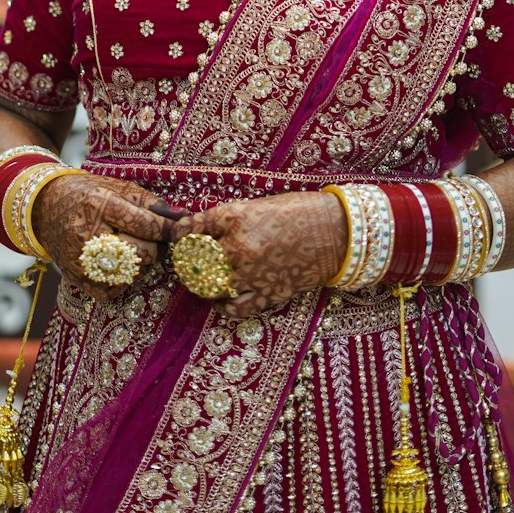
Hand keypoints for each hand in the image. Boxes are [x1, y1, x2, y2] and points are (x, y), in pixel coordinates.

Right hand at [33, 174, 185, 299]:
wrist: (42, 207)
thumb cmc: (85, 192)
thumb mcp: (116, 186)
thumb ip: (149, 202)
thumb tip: (182, 217)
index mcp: (98, 204)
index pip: (143, 224)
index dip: (167, 230)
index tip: (181, 230)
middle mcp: (87, 233)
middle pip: (138, 254)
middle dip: (156, 249)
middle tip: (157, 241)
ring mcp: (79, 260)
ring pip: (128, 275)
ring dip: (141, 265)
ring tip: (137, 249)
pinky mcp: (75, 278)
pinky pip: (111, 291)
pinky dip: (123, 282)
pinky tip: (121, 266)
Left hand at [170, 191, 346, 317]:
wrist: (335, 231)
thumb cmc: (297, 210)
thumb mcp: (257, 204)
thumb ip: (228, 219)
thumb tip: (199, 229)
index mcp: (235, 217)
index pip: (192, 228)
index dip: (180, 233)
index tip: (178, 236)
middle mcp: (240, 247)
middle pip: (196, 261)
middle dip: (188, 261)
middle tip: (186, 260)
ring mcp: (253, 274)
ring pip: (212, 286)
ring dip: (203, 283)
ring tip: (201, 280)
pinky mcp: (268, 293)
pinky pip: (235, 307)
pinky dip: (223, 306)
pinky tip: (219, 301)